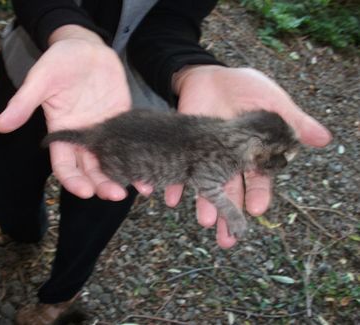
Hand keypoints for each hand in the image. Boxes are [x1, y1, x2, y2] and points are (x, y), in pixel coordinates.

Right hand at [0, 25, 131, 200]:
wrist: (85, 46)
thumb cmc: (59, 61)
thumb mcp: (39, 80)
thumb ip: (24, 103)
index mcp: (62, 133)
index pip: (64, 165)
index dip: (73, 180)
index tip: (84, 191)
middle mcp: (83, 137)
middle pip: (91, 169)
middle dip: (102, 185)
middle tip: (116, 195)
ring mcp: (105, 130)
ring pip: (113, 160)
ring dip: (123, 176)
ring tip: (140, 188)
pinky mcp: (122, 120)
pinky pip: (131, 143)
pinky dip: (139, 157)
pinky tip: (150, 170)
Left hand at [167, 65, 331, 246]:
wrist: (210, 76)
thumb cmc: (246, 88)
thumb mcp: (271, 101)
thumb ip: (292, 121)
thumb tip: (323, 139)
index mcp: (254, 154)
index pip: (258, 180)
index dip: (258, 194)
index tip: (256, 209)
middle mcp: (230, 161)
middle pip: (231, 192)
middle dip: (229, 215)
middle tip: (226, 239)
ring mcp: (208, 157)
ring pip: (206, 187)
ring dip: (203, 205)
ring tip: (203, 220)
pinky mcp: (188, 150)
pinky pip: (180, 170)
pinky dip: (175, 185)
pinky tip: (171, 198)